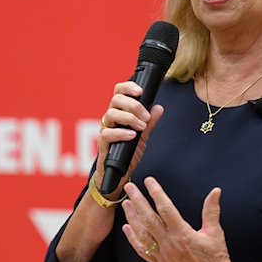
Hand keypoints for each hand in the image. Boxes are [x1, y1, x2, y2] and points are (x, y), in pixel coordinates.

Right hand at [95, 81, 163, 196]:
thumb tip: (158, 108)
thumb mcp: (143, 136)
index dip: (128, 87)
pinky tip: (132, 135)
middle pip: (115, 100)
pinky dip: (121, 133)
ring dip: (129, 118)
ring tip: (141, 126)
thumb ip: (149, 122)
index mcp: (119, 113)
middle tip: (146, 116)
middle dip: (133, 105)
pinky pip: (108, 134)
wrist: (119, 174)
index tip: (141, 91)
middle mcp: (110, 119)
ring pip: (111, 114)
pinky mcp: (103, 144)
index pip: (119, 92)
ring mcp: (105, 130)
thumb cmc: (127, 153)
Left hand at [121, 177, 242, 261]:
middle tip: (129, 187)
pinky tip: (127, 228)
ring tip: (126, 204)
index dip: (156, 193)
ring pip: (142, 234)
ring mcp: (163, 256)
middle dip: (138, 201)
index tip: (149, 181)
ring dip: (132, 218)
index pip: (166, 209)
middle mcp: (170, 245)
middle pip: (149, 219)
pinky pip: (142, 251)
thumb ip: (212, 210)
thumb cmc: (217, 260)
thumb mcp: (215, 233)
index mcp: (183, 235)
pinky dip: (133, 239)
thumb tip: (216, 191)